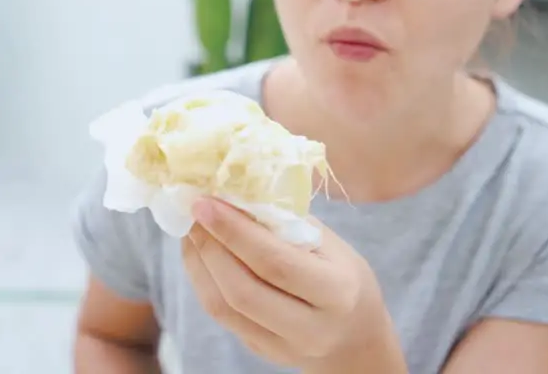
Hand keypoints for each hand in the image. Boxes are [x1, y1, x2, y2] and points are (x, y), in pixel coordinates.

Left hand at [181, 197, 398, 369]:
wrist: (356, 339)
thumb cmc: (345, 279)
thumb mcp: (332, 247)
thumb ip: (288, 226)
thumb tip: (237, 196)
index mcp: (336, 293)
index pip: (275, 262)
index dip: (234, 231)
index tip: (206, 202)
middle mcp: (310, 328)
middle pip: (242, 289)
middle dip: (210, 246)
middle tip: (194, 212)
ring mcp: (282, 347)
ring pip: (224, 308)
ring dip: (199, 264)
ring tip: (192, 230)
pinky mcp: (261, 352)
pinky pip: (223, 317)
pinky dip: (204, 281)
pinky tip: (200, 255)